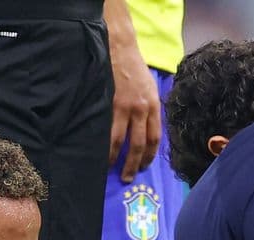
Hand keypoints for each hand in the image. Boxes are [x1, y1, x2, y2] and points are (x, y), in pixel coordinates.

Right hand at [107, 38, 159, 182]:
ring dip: (115, 158)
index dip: (149, 156)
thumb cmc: (134, 67)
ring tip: (110, 168)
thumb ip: (149, 109)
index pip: (154, 138)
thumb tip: (146, 129)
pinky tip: (99, 152)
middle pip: (139, 145)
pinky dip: (103, 144)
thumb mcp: (149, 88)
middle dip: (133, 164)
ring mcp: (126, 108)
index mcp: (154, 106)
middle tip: (127, 178)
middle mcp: (142, 109)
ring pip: (121, 141)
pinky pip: (107, 130)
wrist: (121, 48)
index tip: (144, 167)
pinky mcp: (111, 104)